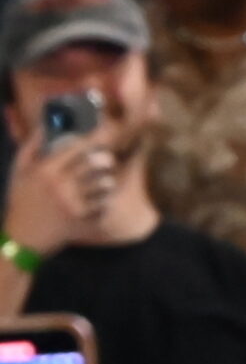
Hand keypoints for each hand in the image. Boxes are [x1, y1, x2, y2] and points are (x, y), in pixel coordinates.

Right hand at [5, 135, 113, 257]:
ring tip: (103, 181)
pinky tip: (98, 200)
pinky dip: (105, 201)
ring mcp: (74, 204)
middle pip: (98, 163)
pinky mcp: (83, 220)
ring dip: (108, 181)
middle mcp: (61, 186)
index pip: (79, 147)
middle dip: (107, 159)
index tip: (105, 133)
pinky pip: (106, 204)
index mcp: (46, 171)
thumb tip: (46, 123)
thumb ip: (32, 146)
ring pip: (107, 184)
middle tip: (106, 161)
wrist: (21, 241)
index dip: (96, 138)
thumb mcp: (19, 172)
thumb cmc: (21, 202)